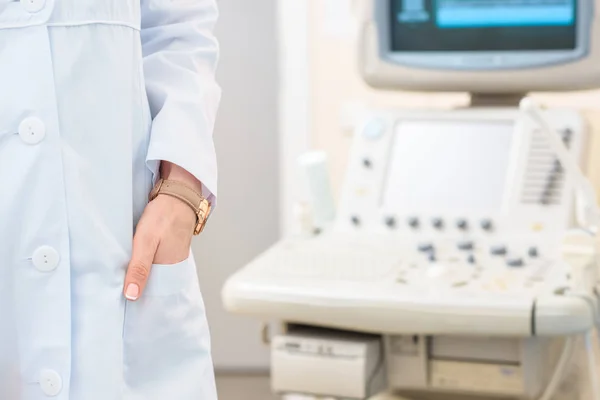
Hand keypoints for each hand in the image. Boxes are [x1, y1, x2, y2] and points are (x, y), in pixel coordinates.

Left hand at [123, 161, 201, 300]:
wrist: (177, 196)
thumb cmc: (163, 217)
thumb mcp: (146, 242)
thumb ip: (139, 268)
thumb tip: (131, 295)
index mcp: (169, 270)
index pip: (150, 292)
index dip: (136, 297)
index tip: (119, 301)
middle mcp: (172, 267)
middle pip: (151, 284)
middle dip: (135, 287)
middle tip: (114, 288)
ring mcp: (171, 257)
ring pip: (151, 272)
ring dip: (137, 274)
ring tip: (119, 276)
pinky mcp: (167, 248)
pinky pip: (153, 261)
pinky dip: (142, 262)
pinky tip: (132, 259)